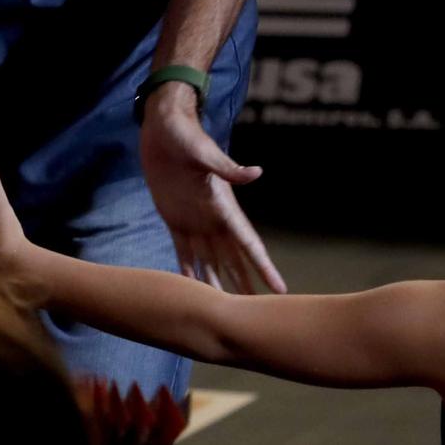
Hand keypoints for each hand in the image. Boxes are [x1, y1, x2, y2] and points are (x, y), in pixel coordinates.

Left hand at [137, 87, 284, 294]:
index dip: (264, 267)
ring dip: (218, 285)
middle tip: (259, 317)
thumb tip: (257, 172)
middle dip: (246, 285)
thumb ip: (228, 168)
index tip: (281, 290)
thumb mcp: (206, 153)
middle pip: (233, 261)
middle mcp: (213, 219)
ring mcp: (194, 221)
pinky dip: (188, 272)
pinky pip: (184, 253)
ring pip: (211, 262)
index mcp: (224, 207)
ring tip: (225, 314)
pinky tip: (191, 291)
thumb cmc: (186, 136)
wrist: (164, 127)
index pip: (249, 243)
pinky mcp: (175, 219)